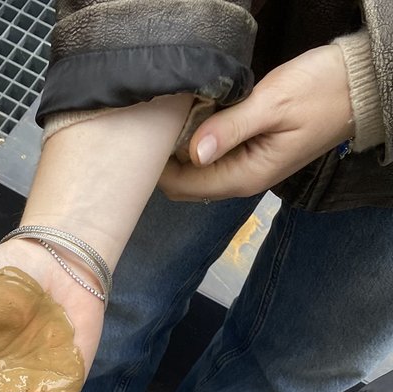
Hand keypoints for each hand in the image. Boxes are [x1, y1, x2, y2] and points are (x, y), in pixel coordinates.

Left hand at [159, 46, 353, 200]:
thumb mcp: (273, 103)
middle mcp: (241, 180)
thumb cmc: (320, 91)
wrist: (358, 88)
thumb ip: (231, 128)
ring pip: (196, 170)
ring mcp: (245, 168)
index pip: (184, 186)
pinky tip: (196, 116)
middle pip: (184, 184)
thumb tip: (194, 151)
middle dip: (166, 160)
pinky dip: (198, 140)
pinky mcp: (249, 152)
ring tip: (177, 116)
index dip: (161, 165)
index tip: (152, 134)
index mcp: (244, 176)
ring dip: (182, 149)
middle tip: (161, 122)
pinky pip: (212, 155)